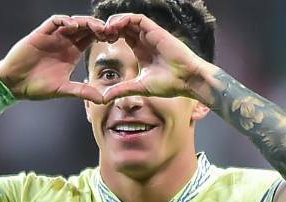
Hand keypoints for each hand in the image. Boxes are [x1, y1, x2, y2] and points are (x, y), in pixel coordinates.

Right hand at [0, 15, 106, 102]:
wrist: (14, 84)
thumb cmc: (37, 86)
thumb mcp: (64, 89)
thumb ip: (82, 92)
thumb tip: (103, 100)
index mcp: (73, 52)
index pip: (92, 38)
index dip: (103, 35)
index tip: (114, 39)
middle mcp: (65, 41)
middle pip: (86, 27)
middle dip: (99, 26)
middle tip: (111, 32)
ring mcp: (53, 36)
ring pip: (73, 21)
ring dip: (86, 22)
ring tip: (97, 28)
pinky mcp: (41, 34)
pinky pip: (55, 21)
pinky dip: (65, 21)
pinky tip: (73, 27)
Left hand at [99, 13, 215, 103]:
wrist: (187, 80)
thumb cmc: (169, 84)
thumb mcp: (139, 87)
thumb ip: (122, 90)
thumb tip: (103, 99)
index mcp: (140, 50)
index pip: (121, 36)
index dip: (109, 36)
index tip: (98, 43)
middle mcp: (144, 40)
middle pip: (123, 25)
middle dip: (108, 28)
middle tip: (98, 35)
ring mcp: (150, 34)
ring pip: (128, 19)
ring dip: (114, 22)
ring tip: (104, 31)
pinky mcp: (156, 30)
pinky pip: (138, 18)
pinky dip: (125, 19)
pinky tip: (115, 27)